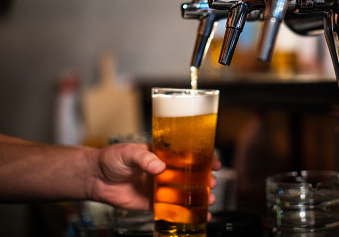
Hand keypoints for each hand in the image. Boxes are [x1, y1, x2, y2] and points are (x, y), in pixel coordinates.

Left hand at [89, 143, 221, 210]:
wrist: (94, 178)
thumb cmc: (111, 159)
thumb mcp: (127, 152)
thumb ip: (144, 158)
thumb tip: (158, 166)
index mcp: (161, 155)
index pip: (187, 155)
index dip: (202, 158)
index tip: (214, 163)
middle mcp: (164, 170)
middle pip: (189, 175)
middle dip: (204, 179)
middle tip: (213, 183)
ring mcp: (159, 187)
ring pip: (184, 193)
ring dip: (199, 197)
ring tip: (210, 201)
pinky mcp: (152, 203)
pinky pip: (171, 209)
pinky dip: (184, 213)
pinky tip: (196, 217)